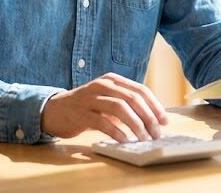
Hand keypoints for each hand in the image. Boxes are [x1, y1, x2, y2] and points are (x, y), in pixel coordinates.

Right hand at [41, 72, 169, 142]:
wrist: (55, 109)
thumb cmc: (87, 106)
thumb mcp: (107, 98)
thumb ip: (127, 103)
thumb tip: (153, 119)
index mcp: (112, 79)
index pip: (140, 90)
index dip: (155, 106)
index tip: (164, 121)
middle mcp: (102, 85)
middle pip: (132, 98)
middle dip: (148, 117)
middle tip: (156, 133)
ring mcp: (90, 98)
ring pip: (119, 108)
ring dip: (135, 125)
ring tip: (143, 138)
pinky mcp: (81, 113)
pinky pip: (102, 122)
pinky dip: (116, 132)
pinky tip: (124, 140)